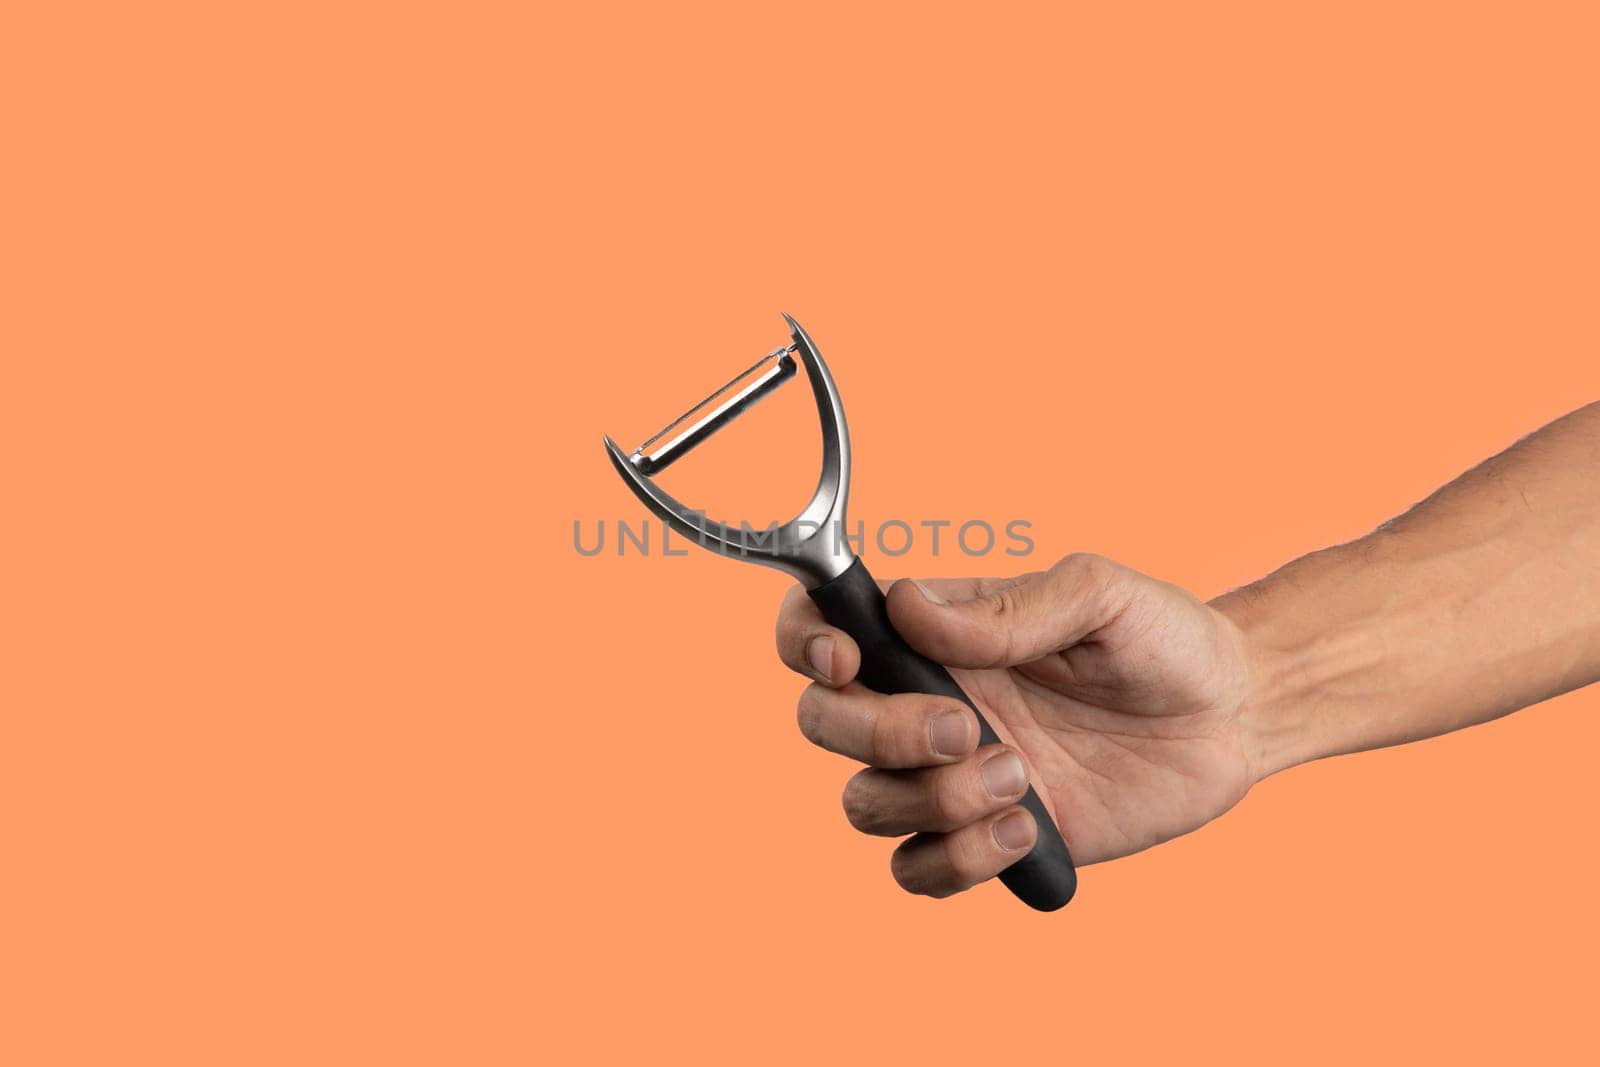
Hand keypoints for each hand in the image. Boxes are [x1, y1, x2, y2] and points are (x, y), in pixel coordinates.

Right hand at [775, 553, 1258, 898]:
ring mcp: (951, 774)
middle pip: (823, 723)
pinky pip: (917, 870)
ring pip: (864, 803)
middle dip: (877, 733)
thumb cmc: (1165, 638)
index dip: (802, 640)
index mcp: (936, 631)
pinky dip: (956, 860)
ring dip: (930, 799)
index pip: (821, 626)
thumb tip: (910, 608)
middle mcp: (926, 699)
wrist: (1234, 717)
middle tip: (966, 726)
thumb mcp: (1101, 596)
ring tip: (1020, 778)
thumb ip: (1008, 606)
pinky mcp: (988, 837)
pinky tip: (1025, 828)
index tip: (848, 660)